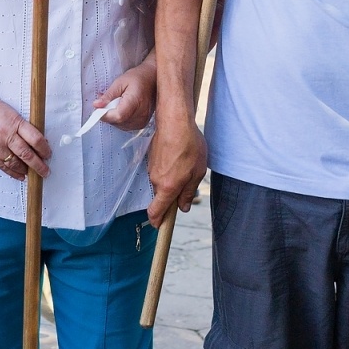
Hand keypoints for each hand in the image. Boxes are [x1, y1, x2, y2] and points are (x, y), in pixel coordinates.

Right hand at [0, 88, 50, 180]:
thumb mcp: (12, 113)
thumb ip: (23, 127)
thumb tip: (38, 142)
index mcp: (15, 122)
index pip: (35, 139)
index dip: (44, 149)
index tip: (48, 154)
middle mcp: (5, 135)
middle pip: (26, 154)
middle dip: (38, 165)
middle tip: (45, 172)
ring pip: (14, 163)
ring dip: (25, 170)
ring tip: (33, 173)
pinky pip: (1, 166)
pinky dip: (12, 172)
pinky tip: (19, 175)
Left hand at [94, 60, 155, 130]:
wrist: (152, 79)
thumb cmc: (137, 78)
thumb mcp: (120, 82)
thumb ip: (108, 95)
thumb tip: (96, 105)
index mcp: (135, 101)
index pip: (118, 116)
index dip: (105, 114)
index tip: (97, 108)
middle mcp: (141, 114)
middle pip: (118, 122)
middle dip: (107, 114)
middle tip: (105, 102)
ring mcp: (143, 121)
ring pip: (120, 125)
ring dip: (113, 117)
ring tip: (114, 104)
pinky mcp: (142, 124)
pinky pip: (125, 126)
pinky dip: (119, 119)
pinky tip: (120, 109)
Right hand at [147, 111, 207, 225]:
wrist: (175, 121)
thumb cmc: (189, 146)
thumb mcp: (197, 172)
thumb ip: (188, 192)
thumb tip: (183, 207)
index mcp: (168, 187)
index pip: (155, 212)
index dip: (157, 221)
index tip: (160, 226)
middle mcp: (156, 180)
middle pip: (162, 195)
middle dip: (173, 193)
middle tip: (189, 180)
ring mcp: (152, 168)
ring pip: (162, 180)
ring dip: (172, 177)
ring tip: (186, 162)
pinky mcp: (151, 157)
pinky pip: (160, 168)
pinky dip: (169, 166)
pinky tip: (179, 154)